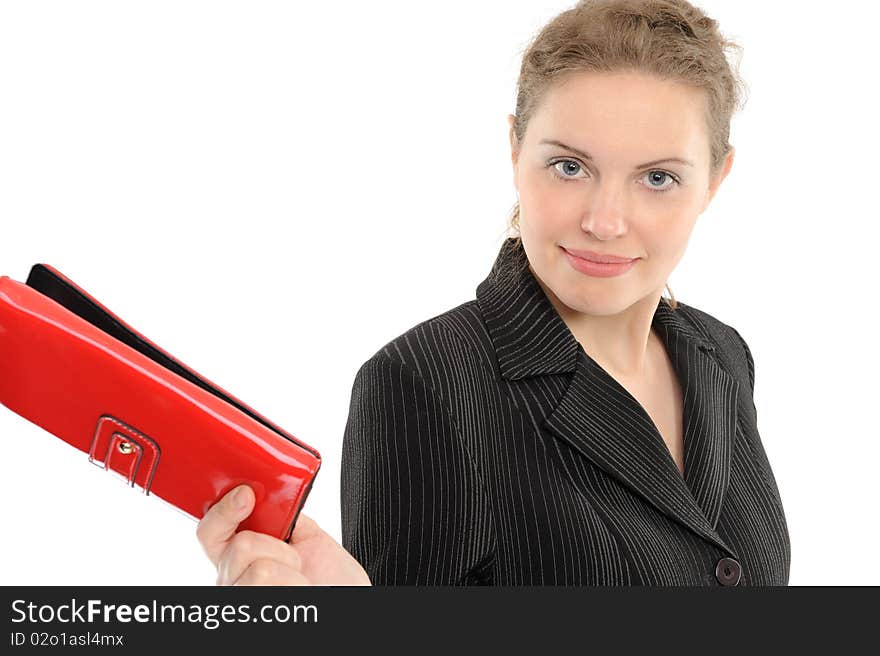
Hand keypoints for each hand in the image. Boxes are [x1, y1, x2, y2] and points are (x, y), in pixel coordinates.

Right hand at [196, 484, 371, 585]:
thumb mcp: (307, 535)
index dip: (223, 509)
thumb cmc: (331, 576)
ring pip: (258, 569)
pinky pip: (268, 584)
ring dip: (290, 570)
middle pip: (239, 545)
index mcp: (239, 554)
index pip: (210, 530)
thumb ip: (281, 515)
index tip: (246, 494)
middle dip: (278, 547)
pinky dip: (294, 584)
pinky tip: (299, 590)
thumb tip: (268, 491)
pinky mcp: (250, 607)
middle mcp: (232, 577)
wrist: (345, 594)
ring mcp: (241, 595)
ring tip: (298, 580)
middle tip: (296, 562)